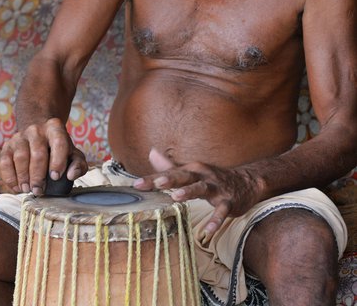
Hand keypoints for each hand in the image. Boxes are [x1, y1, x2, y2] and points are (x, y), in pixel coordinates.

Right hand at [0, 117, 87, 195]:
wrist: (39, 132)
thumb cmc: (59, 148)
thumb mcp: (73, 153)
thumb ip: (79, 165)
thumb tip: (71, 175)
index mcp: (55, 128)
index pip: (59, 143)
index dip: (58, 161)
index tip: (56, 177)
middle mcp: (37, 130)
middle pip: (38, 153)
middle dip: (38, 175)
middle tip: (40, 190)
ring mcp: (20, 137)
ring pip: (20, 157)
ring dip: (24, 177)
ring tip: (28, 189)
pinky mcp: (8, 146)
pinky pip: (5, 162)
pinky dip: (10, 177)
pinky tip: (17, 187)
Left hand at [134, 148, 262, 239]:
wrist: (247, 182)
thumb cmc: (214, 178)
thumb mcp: (192, 171)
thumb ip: (170, 166)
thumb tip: (151, 152)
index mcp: (192, 170)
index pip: (169, 174)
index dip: (153, 179)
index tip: (136, 185)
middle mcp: (202, 176)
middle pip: (184, 176)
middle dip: (170, 179)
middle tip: (156, 183)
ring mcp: (216, 188)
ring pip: (201, 188)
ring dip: (190, 191)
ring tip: (177, 197)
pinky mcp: (228, 201)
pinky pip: (221, 211)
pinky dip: (215, 220)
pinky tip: (208, 230)